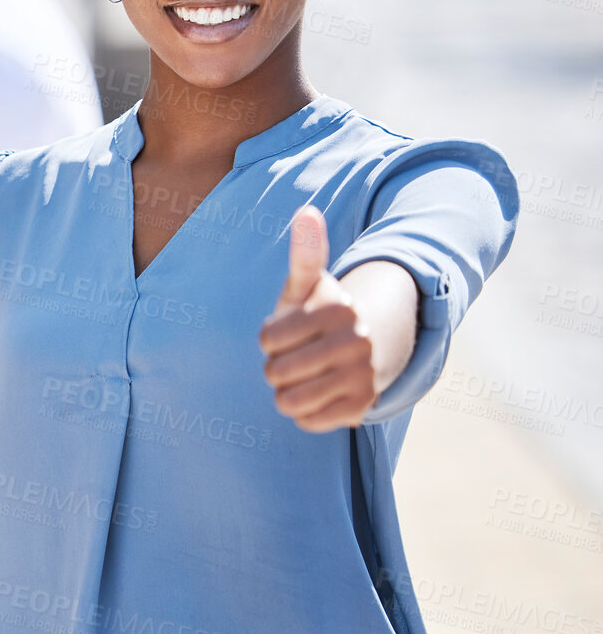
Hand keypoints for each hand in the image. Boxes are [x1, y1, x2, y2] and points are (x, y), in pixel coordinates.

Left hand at [259, 206, 377, 432]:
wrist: (365, 349)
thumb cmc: (320, 315)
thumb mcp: (309, 285)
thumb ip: (305, 252)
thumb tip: (306, 212)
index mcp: (338, 311)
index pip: (267, 341)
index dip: (270, 340)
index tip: (290, 332)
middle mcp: (356, 344)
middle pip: (276, 372)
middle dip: (277, 367)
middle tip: (298, 356)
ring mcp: (362, 378)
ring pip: (288, 401)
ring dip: (287, 392)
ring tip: (305, 375)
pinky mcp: (362, 409)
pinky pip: (306, 421)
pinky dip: (304, 412)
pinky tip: (319, 393)